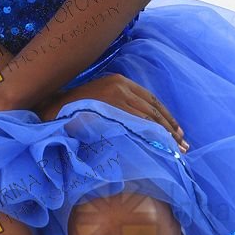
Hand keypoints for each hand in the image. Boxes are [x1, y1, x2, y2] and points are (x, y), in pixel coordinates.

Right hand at [39, 75, 188, 149]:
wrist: (51, 111)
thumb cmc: (75, 110)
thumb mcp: (101, 100)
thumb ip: (121, 107)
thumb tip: (144, 124)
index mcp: (119, 81)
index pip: (151, 100)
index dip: (167, 117)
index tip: (178, 133)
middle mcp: (120, 86)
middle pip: (154, 110)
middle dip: (171, 130)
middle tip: (184, 147)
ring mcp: (115, 97)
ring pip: (148, 119)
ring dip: (165, 137)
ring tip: (176, 153)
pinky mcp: (110, 110)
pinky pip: (137, 126)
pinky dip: (151, 138)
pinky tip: (160, 149)